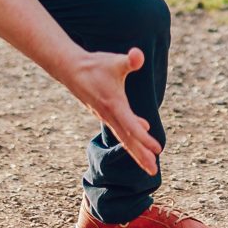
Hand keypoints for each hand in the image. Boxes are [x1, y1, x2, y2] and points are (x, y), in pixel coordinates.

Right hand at [58, 48, 162, 174]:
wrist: (70, 68)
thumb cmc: (94, 65)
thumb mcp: (114, 61)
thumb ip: (129, 60)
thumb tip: (137, 55)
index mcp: (114, 105)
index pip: (131, 126)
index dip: (144, 139)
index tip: (157, 150)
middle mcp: (110, 115)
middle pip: (127, 140)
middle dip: (140, 156)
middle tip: (153, 172)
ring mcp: (106, 116)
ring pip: (124, 137)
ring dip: (136, 150)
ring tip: (149, 164)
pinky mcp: (105, 113)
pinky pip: (120, 128)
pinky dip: (131, 135)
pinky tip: (142, 129)